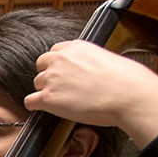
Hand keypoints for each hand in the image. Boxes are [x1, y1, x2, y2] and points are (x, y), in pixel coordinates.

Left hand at [26, 40, 157, 146]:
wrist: (128, 94)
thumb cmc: (126, 80)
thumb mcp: (106, 58)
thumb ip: (89, 61)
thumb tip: (89, 73)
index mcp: (75, 46)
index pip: (55, 52)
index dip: (59, 65)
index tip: (65, 74)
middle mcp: (60, 59)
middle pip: (41, 65)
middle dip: (49, 76)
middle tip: (62, 89)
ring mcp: (52, 78)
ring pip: (37, 84)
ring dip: (46, 92)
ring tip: (63, 101)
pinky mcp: (48, 97)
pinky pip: (30, 101)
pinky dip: (36, 106)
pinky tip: (46, 109)